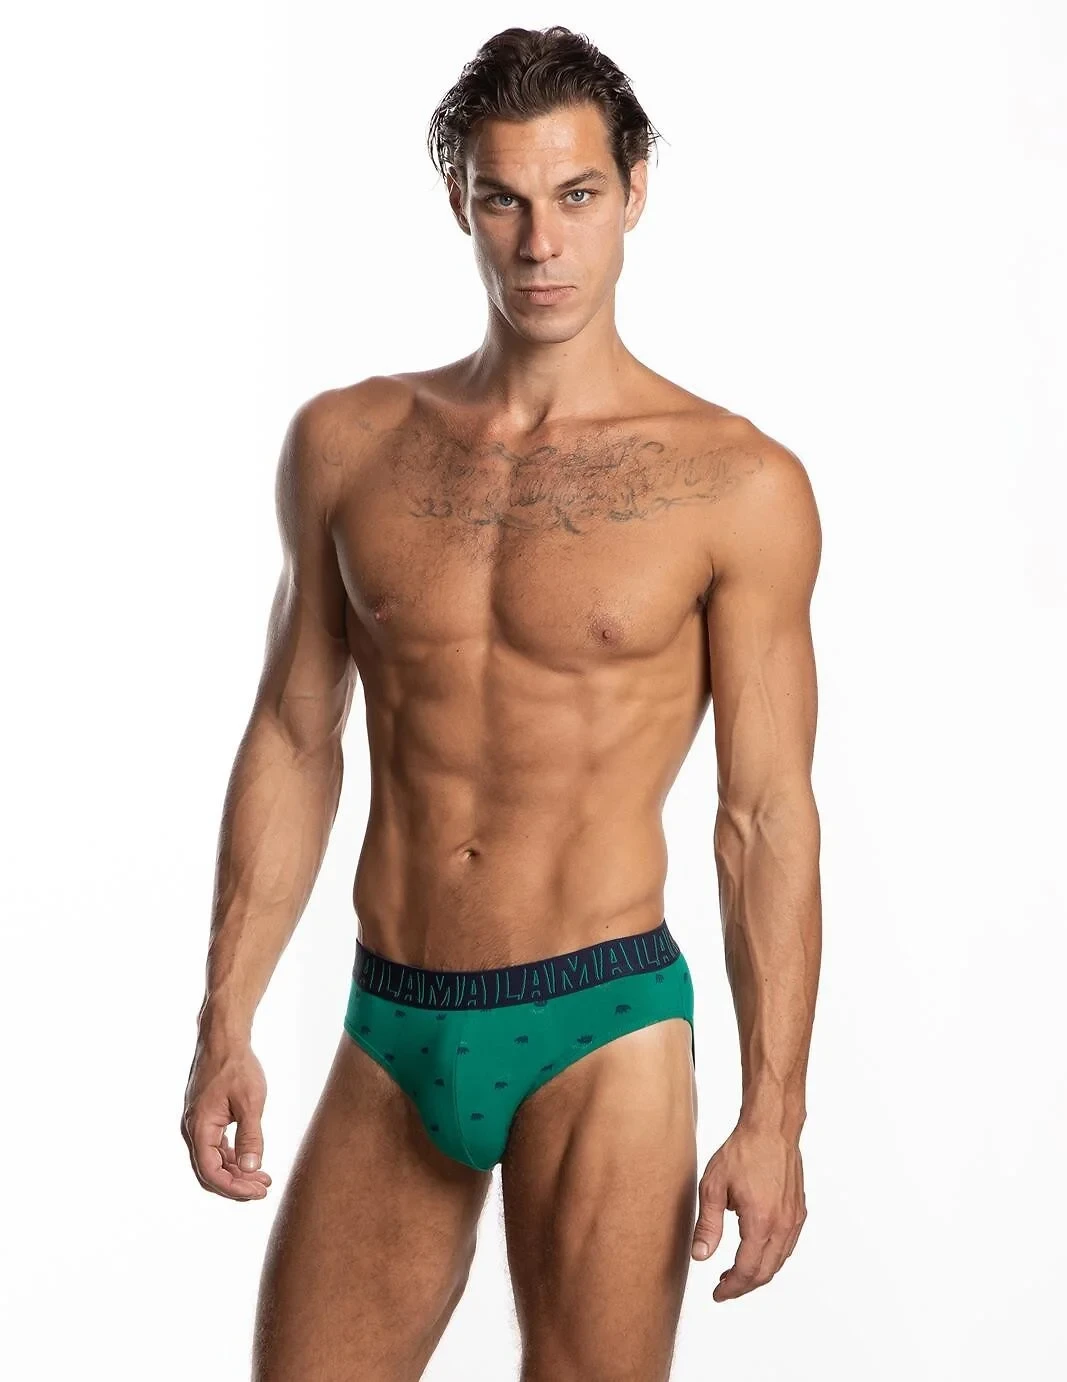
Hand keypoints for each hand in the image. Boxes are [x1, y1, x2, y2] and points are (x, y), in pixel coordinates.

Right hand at [181, 1032, 271, 1199]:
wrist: (223, 1038)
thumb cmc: (236, 1066)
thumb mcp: (250, 1101)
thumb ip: (251, 1136)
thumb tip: (252, 1169)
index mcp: (199, 1127)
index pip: (211, 1172)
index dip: (233, 1187)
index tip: (258, 1192)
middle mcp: (193, 1129)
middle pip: (210, 1171)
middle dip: (236, 1185)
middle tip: (263, 1190)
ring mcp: (198, 1124)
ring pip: (213, 1160)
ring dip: (236, 1173)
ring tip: (263, 1179)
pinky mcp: (205, 1118)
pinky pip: (215, 1147)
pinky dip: (232, 1158)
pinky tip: (252, 1162)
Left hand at [691, 1121, 806, 1300]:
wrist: (771, 1128)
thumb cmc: (742, 1151)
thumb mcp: (713, 1186)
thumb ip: (708, 1225)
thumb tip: (700, 1257)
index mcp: (760, 1222)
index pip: (746, 1270)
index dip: (731, 1288)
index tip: (717, 1294)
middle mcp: (783, 1225)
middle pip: (765, 1272)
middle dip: (744, 1285)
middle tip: (723, 1288)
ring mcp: (794, 1219)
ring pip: (779, 1261)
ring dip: (758, 1273)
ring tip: (735, 1273)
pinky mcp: (799, 1211)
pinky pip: (787, 1246)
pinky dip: (772, 1257)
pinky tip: (756, 1251)